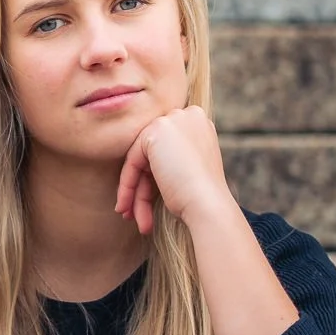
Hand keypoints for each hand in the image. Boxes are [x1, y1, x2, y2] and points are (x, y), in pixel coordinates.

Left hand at [115, 105, 234, 236]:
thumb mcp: (188, 172)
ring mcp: (173, 120)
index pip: (166, 149)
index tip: (148, 202)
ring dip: (135, 193)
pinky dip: (128, 186)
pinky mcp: (157, 130)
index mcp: (200, 125)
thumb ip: (169, 161)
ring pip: (141, 159)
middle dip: (141, 187)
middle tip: (134, 214)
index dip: (154, 177)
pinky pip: (133, 160)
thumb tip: (141, 169)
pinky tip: (127, 209)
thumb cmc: (201, 198)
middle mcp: (189, 116)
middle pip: (152, 154)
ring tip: (132, 218)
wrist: (208, 205)